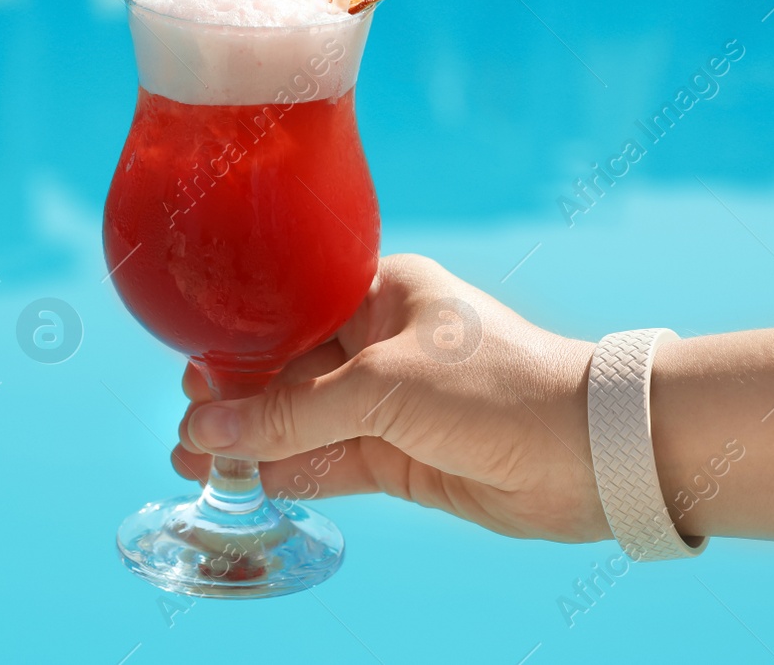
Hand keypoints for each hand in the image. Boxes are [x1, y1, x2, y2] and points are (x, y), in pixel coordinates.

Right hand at [172, 253, 611, 542]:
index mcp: (382, 292)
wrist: (589, 454)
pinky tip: (243, 480)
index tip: (190, 360)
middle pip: (289, 368)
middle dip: (235, 397)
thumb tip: (206, 431)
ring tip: (190, 461)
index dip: (239, 335)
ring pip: (302, 421)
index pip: (291, 307)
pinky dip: (287, 472)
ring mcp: (389, 403)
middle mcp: (380, 342)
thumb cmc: (499, 386)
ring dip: (252, 441)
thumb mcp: (384, 388)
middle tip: (184, 424)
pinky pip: (328, 461)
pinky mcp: (400, 457)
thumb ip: (293, 412)